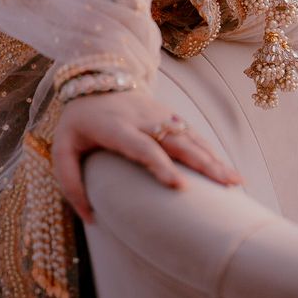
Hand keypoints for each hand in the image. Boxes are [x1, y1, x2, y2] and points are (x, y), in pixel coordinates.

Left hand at [51, 88, 242, 223]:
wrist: (93, 79)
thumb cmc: (77, 123)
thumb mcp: (62, 149)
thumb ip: (71, 184)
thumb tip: (92, 218)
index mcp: (115, 127)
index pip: (142, 146)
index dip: (160, 165)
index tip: (180, 186)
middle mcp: (142, 119)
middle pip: (175, 141)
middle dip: (202, 164)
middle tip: (224, 187)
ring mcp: (158, 114)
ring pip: (190, 136)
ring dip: (214, 159)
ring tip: (235, 182)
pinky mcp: (167, 115)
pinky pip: (192, 134)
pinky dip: (211, 152)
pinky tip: (227, 169)